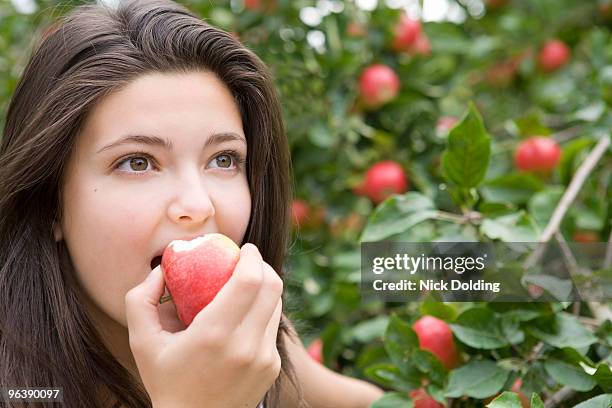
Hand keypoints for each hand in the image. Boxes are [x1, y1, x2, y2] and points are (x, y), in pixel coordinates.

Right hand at [125, 243, 282, 407]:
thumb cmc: (165, 380)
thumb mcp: (141, 341)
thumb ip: (140, 299)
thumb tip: (161, 270)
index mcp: (214, 335)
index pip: (250, 281)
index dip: (252, 257)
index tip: (244, 248)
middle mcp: (246, 346)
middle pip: (272, 287)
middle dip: (262, 266)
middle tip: (247, 260)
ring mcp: (264, 359)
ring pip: (276, 305)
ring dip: (265, 288)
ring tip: (245, 285)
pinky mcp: (272, 367)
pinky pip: (272, 326)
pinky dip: (263, 312)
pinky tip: (245, 314)